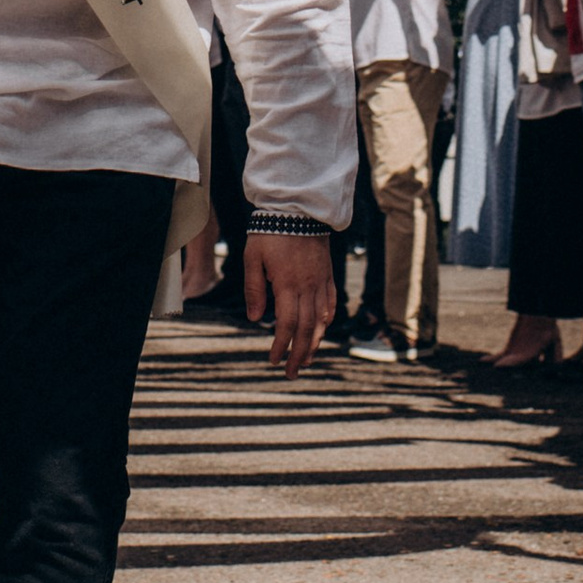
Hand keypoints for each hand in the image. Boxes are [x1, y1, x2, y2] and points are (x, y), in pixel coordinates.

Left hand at [242, 231, 334, 377]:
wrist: (298, 209)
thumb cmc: (269, 233)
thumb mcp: (253, 258)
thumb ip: (254, 289)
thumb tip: (256, 319)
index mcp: (287, 285)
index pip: (286, 325)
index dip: (281, 346)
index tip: (274, 362)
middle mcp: (308, 287)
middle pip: (306, 329)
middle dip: (299, 354)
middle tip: (292, 373)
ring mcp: (320, 282)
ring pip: (321, 320)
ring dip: (314, 343)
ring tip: (307, 360)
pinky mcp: (328, 275)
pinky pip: (330, 303)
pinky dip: (326, 321)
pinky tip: (321, 331)